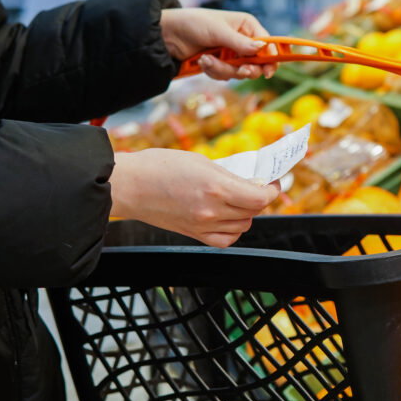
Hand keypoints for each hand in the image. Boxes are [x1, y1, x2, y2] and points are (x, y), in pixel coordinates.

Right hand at [109, 149, 279, 246]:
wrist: (129, 185)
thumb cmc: (159, 166)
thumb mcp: (201, 161)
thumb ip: (228, 175)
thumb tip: (249, 183)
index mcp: (216, 188)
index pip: (259, 198)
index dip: (271, 191)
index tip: (272, 183)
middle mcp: (212, 210)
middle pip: (253, 212)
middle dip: (259, 199)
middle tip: (256, 187)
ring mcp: (203, 225)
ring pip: (242, 226)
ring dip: (246, 213)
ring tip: (239, 200)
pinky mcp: (193, 234)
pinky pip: (225, 240)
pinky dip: (233, 230)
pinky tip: (228, 218)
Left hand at [160, 8, 276, 79]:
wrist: (168, 34)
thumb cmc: (193, 24)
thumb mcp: (218, 31)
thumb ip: (240, 43)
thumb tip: (263, 49)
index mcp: (247, 26)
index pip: (268, 44)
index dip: (271, 58)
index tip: (268, 71)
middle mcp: (243, 40)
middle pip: (257, 63)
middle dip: (246, 69)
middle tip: (241, 71)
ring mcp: (232, 54)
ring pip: (239, 72)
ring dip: (222, 69)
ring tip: (206, 59)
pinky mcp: (221, 64)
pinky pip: (225, 76)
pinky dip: (213, 71)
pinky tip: (202, 61)